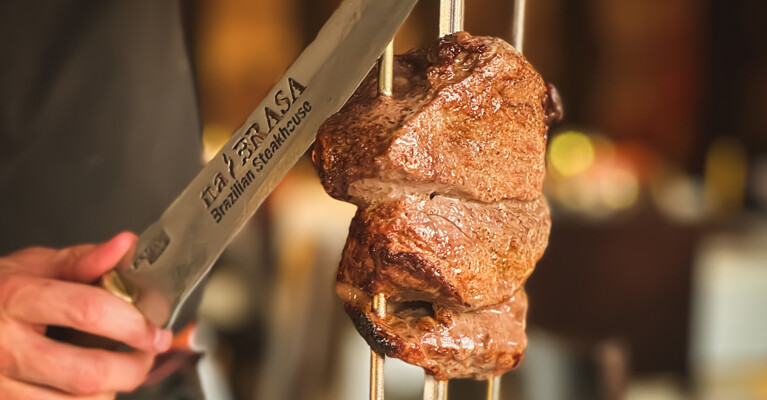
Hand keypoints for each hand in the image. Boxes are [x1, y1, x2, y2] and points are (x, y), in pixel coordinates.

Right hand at [0, 232, 172, 399]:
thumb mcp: (33, 266)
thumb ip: (83, 260)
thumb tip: (125, 245)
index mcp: (17, 299)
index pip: (88, 312)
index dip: (133, 323)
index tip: (157, 330)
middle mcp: (5, 346)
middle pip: (88, 372)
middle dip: (133, 367)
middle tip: (148, 355)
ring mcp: (1, 383)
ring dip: (111, 389)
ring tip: (120, 369)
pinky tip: (89, 386)